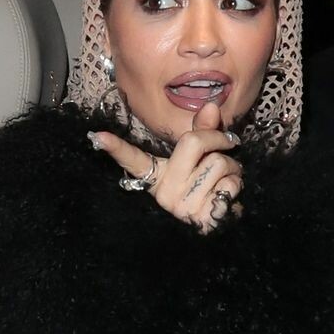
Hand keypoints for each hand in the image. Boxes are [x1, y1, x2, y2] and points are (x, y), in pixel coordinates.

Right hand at [88, 101, 242, 232]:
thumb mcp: (201, 160)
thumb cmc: (208, 189)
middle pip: (193, 143)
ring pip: (218, 163)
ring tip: (227, 179)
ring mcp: (182, 208)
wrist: (222, 228)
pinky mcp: (203, 218)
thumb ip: (202, 132)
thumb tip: (211, 106)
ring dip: (233, 167)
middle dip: (219, 139)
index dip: (116, 148)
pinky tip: (229, 196)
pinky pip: (229, 184)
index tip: (97, 137)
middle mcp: (165, 193)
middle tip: (228, 145)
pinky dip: (237, 184)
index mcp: (158, 177)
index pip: (133, 161)